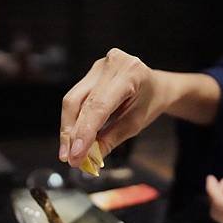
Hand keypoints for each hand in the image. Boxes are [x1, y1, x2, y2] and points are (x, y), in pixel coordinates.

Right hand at [59, 48, 221, 165]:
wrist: (155, 86)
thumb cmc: (149, 103)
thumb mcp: (135, 124)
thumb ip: (111, 139)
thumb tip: (88, 158)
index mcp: (128, 73)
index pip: (98, 106)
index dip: (84, 132)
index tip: (75, 155)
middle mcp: (109, 64)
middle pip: (78, 102)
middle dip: (71, 134)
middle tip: (70, 158)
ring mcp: (97, 67)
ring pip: (72, 101)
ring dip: (68, 130)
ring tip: (69, 153)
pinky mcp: (89, 73)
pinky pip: (75, 100)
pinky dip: (73, 122)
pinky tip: (73, 140)